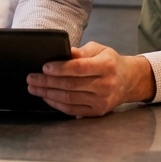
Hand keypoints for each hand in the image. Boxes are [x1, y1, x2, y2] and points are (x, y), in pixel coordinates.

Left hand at [27, 42, 155, 117]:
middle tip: (31, 78)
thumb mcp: (99, 49)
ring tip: (34, 88)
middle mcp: (105, 85)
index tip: (44, 67)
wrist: (128, 81)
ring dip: (48, 94)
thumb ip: (81, 51)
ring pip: (69, 99)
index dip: (60, 68)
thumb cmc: (110, 62)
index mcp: (106, 66)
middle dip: (47, 82)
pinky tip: (47, 97)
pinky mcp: (97, 112)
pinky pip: (73, 110)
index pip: (79, 68)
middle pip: (70, 85)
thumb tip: (62, 53)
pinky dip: (57, 104)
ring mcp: (102, 101)